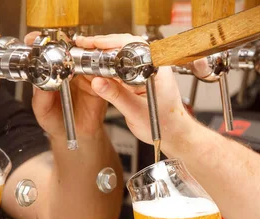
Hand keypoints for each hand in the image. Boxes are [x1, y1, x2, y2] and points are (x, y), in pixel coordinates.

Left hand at [24, 32, 108, 138]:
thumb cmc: (56, 121)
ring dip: (85, 57)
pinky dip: (100, 72)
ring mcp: (85, 74)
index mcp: (51, 71)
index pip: (46, 51)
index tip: (38, 40)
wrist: (76, 136)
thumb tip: (40, 81)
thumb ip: (41, 95)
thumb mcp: (42, 110)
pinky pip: (103, 74)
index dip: (43, 43)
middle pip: (69, 49)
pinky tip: (94, 76)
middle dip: (66, 46)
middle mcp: (68, 69)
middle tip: (63, 50)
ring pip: (87, 58)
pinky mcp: (100, 83)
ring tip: (78, 65)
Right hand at [76, 34, 195, 145]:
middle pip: (125, 47)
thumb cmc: (165, 124)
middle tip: (85, 45)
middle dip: (103, 46)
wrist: (173, 134)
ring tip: (86, 53)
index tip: (95, 44)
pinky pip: (120, 68)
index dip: (111, 43)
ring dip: (103, 55)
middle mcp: (152, 66)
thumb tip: (97, 82)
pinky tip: (95, 67)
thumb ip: (116, 96)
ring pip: (121, 57)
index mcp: (157, 68)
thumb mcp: (136, 111)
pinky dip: (107, 67)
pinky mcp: (138, 79)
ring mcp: (144, 71)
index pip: (132, 45)